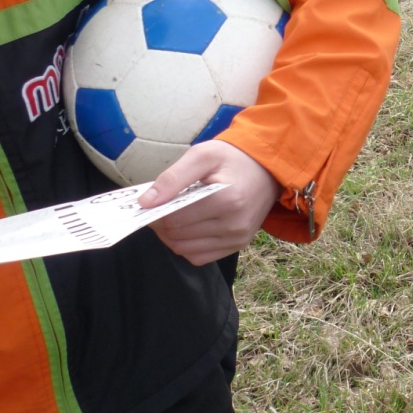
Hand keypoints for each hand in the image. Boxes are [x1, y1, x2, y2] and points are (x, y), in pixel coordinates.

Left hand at [139, 140, 281, 265]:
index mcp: (226, 200)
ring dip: (171, 236)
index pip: (174, 219)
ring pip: (184, 250)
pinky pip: (198, 257)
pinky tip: (189, 227)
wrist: (268, 169)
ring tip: (174, 216)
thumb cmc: (233, 158)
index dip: (155, 213)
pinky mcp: (238, 245)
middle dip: (161, 224)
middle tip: (160, 207)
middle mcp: (234, 224)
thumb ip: (172, 178)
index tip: (150, 203)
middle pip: (177, 236)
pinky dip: (186, 245)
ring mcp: (237, 238)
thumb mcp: (202, 155)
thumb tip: (145, 202)